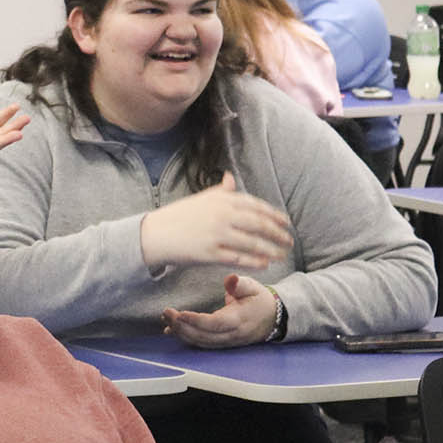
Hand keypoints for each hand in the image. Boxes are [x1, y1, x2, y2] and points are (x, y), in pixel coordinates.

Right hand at [140, 172, 292, 269]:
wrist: (153, 234)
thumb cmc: (177, 216)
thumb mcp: (199, 199)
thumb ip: (219, 191)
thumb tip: (231, 178)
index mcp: (221, 200)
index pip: (256, 206)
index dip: (274, 215)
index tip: (286, 223)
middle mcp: (221, 215)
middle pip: (258, 224)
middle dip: (277, 234)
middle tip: (289, 241)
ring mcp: (216, 235)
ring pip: (252, 243)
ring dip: (270, 250)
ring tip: (280, 255)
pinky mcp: (210, 253)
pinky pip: (238, 258)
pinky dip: (254, 261)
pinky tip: (265, 264)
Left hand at [163, 273, 279, 347]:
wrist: (274, 318)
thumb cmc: (260, 300)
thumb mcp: (254, 287)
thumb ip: (241, 284)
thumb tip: (231, 279)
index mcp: (240, 319)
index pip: (215, 323)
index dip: (196, 320)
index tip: (179, 313)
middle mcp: (232, 334)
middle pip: (204, 335)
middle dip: (182, 326)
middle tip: (166, 313)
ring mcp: (227, 341)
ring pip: (200, 341)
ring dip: (181, 332)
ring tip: (166, 319)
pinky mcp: (222, 343)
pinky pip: (201, 343)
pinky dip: (185, 337)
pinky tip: (171, 330)